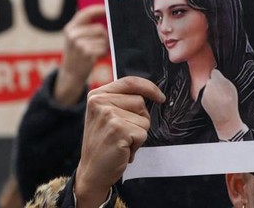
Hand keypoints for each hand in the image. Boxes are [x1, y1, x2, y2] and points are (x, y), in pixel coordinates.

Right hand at [54, 5, 108, 105]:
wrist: (70, 75)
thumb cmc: (78, 55)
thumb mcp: (76, 39)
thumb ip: (86, 27)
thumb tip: (107, 15)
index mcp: (70, 28)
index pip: (86, 14)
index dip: (98, 10)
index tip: (109, 9)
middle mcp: (72, 35)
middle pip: (99, 28)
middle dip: (105, 36)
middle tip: (103, 43)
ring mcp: (79, 44)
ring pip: (103, 38)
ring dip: (105, 45)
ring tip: (97, 51)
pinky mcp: (87, 53)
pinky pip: (104, 48)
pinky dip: (104, 52)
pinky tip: (98, 56)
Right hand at [74, 76, 164, 207]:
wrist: (92, 171)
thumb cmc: (103, 144)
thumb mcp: (106, 116)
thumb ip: (121, 100)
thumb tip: (151, 93)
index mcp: (97, 95)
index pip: (130, 81)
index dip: (149, 87)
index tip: (160, 97)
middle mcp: (100, 102)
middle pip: (140, 101)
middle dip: (140, 119)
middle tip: (124, 133)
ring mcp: (108, 115)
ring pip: (144, 118)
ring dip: (138, 133)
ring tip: (122, 141)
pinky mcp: (118, 129)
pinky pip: (143, 133)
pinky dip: (137, 144)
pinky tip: (123, 149)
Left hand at [201, 69, 244, 139]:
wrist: (225, 117)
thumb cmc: (231, 102)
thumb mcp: (232, 88)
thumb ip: (223, 79)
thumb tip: (216, 73)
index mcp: (219, 81)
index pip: (214, 72)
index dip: (217, 76)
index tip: (219, 79)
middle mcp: (210, 85)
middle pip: (210, 80)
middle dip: (213, 84)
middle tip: (220, 91)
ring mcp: (205, 92)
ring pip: (207, 87)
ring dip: (210, 91)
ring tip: (218, 98)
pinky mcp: (201, 99)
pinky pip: (204, 94)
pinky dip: (208, 97)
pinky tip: (214, 102)